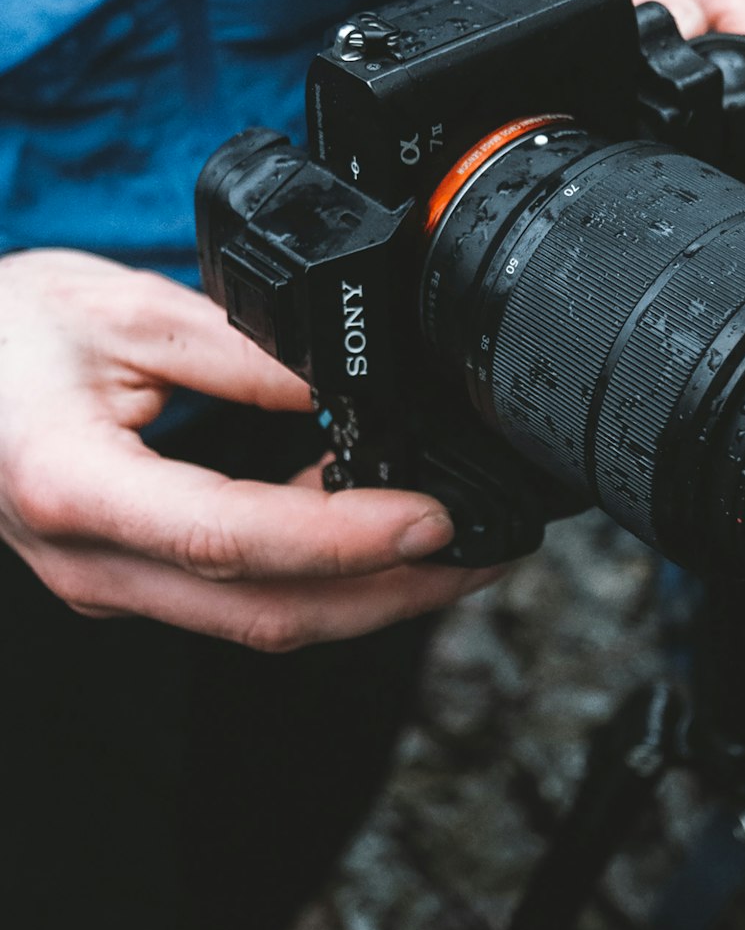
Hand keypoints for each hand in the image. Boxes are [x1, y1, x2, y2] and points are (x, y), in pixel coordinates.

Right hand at [0, 251, 497, 648]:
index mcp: (75, 486)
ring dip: (366, 593)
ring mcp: (107, 584)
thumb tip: (346, 384)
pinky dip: (316, 574)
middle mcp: (90, 562)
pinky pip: (236, 597)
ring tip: (453, 546)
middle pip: (265, 612)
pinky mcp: (129, 580)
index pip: (233, 537)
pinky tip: (368, 531)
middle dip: (391, 593)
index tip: (434, 518)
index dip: (344, 539)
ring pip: (259, 619)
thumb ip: (239, 351)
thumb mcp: (122, 310)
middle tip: (483, 554)